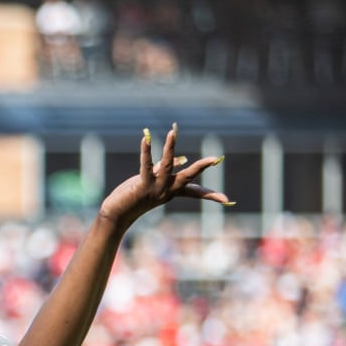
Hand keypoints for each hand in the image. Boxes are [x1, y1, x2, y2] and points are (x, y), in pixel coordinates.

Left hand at [98, 124, 231, 225]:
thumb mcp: (153, 182)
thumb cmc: (134, 197)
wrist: (117, 213)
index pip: (196, 192)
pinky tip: (144, 139)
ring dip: (169, 147)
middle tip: (215, 159)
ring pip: (166, 165)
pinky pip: (145, 165)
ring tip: (172, 132)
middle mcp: (167, 191)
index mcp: (172, 192)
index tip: (228, 201)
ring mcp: (155, 189)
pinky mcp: (142, 186)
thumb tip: (182, 158)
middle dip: (201, 167)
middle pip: (188, 177)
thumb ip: (165, 169)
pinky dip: (146, 150)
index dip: (211, 196)